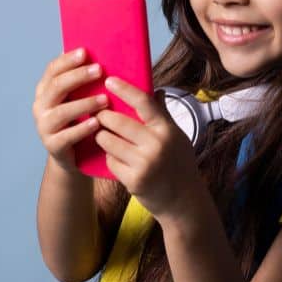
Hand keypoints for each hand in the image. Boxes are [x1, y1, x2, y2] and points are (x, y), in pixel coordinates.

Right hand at [32, 48, 109, 174]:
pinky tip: (97, 122)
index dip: (68, 60)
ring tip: (104, 99)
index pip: (52, 69)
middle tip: (99, 70)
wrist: (73, 156)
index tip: (85, 52)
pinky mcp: (52, 145)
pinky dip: (82, 128)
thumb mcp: (77, 97)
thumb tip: (97, 52)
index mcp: (45, 89)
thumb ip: (81, 79)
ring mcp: (44, 126)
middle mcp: (40, 105)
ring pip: (62, 111)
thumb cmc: (78, 119)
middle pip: (56, 86)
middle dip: (78, 76)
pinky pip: (67, 136)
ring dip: (85, 103)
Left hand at [94, 76, 205, 219]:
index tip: (109, 80)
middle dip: (103, 116)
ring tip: (104, 136)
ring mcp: (144, 164)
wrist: (184, 201)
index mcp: (167, 130)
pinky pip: (110, 161)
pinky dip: (110, 158)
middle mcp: (156, 145)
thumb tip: (156, 90)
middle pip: (118, 122)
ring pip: (108, 141)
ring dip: (102, 137)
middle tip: (98, 113)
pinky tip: (116, 159)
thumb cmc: (179, 165)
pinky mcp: (133, 180)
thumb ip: (163, 115)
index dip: (124, 89)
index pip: (143, 102)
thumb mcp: (177, 137)